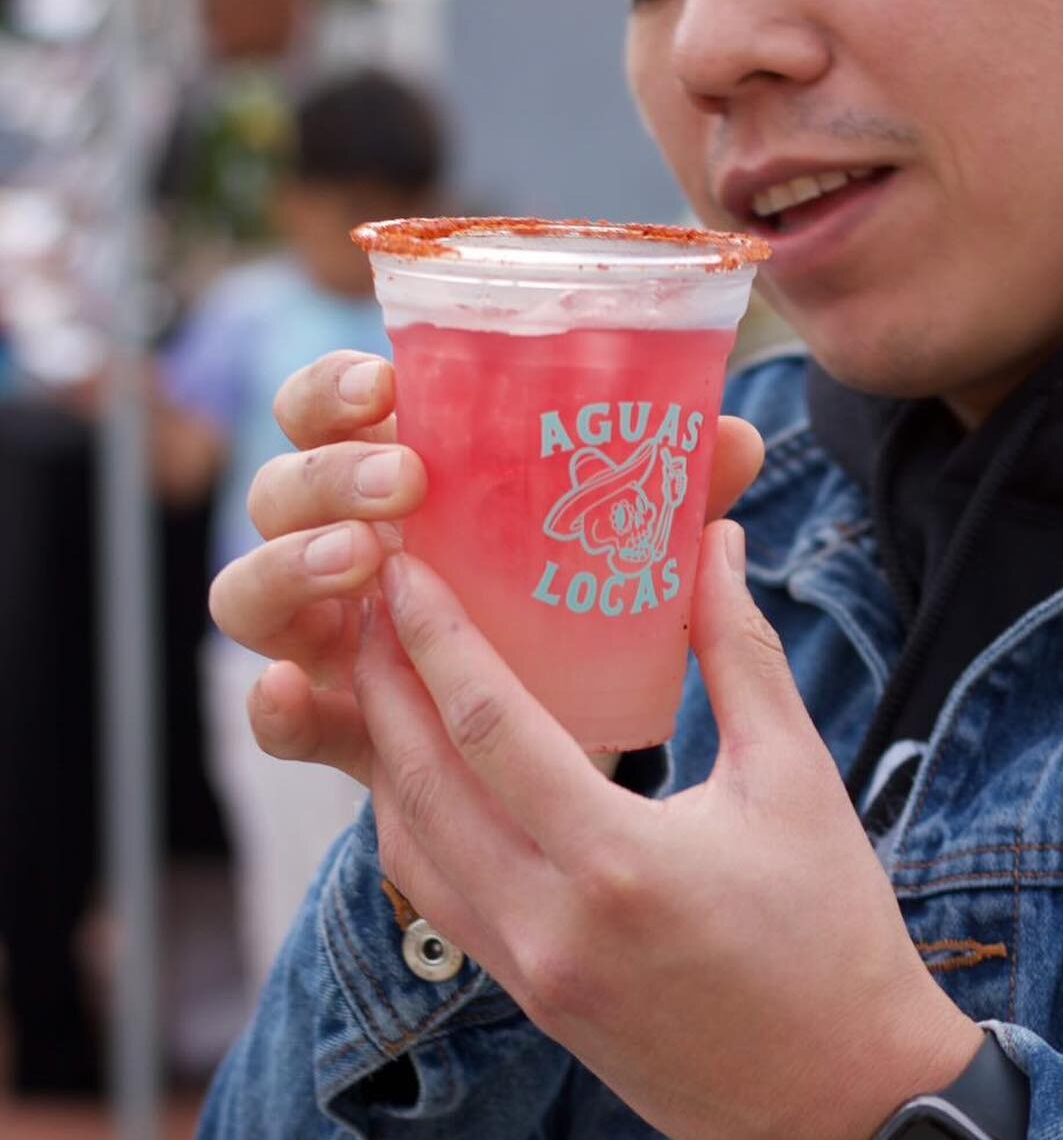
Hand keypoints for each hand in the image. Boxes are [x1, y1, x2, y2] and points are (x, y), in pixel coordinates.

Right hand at [208, 350, 764, 783]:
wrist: (573, 755)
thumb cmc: (578, 618)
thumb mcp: (618, 552)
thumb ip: (664, 496)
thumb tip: (736, 440)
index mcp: (394, 483)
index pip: (325, 411)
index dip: (332, 390)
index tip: (385, 384)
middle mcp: (341, 552)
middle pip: (279, 493)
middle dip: (327, 475)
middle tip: (405, 483)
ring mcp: (326, 640)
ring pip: (251, 593)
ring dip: (295, 567)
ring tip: (364, 561)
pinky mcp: (336, 727)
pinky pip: (278, 715)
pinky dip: (272, 702)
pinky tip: (292, 689)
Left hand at [354, 523, 982, 1139]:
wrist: (848, 1102)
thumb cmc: (836, 936)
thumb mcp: (798, 782)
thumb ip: (742, 656)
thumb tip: (713, 545)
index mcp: (619, 864)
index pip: (489, 730)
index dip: (435, 641)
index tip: (401, 572)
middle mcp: (551, 926)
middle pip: (422, 787)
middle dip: (382, 686)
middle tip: (364, 604)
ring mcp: (533, 975)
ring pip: (415, 851)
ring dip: (386, 760)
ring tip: (383, 680)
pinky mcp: (534, 1005)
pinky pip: (442, 903)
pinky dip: (418, 829)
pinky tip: (429, 779)